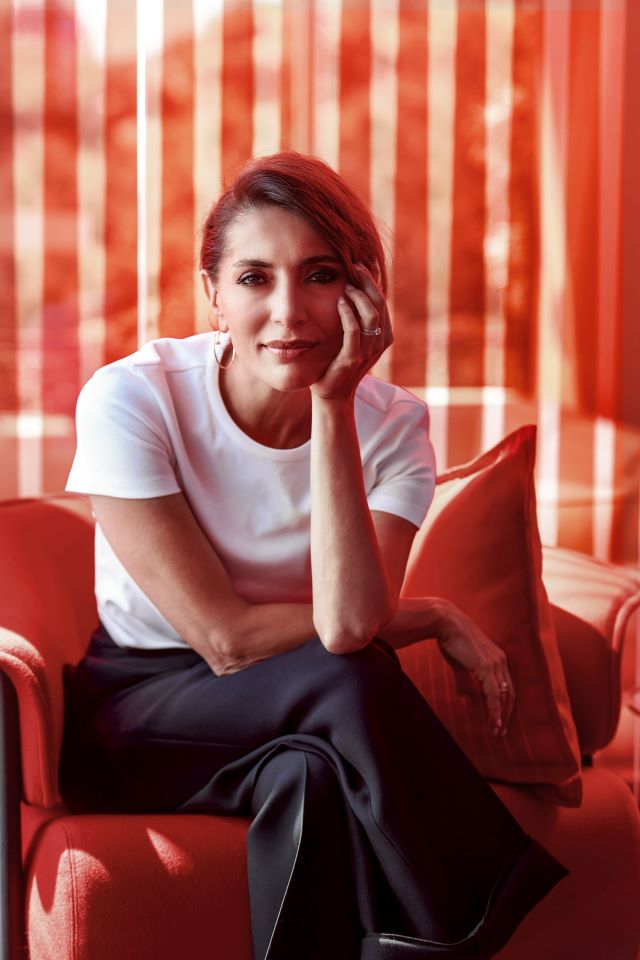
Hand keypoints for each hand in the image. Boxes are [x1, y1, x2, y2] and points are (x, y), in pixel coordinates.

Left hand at [310, 263, 392, 399]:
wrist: (332, 393)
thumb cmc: (338, 362)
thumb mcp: (353, 337)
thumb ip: (357, 318)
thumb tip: (353, 287)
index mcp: (384, 335)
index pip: (382, 301)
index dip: (372, 281)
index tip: (358, 265)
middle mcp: (380, 342)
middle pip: (380, 304)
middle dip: (367, 282)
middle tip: (354, 266)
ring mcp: (368, 351)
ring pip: (371, 315)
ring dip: (359, 296)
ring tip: (347, 285)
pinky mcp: (353, 358)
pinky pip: (354, 330)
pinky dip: (348, 313)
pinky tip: (340, 301)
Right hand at [437, 607, 514, 736]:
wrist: (446, 622)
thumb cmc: (451, 639)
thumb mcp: (461, 663)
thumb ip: (466, 679)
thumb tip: (465, 694)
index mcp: (497, 658)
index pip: (507, 687)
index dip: (504, 705)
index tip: (499, 720)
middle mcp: (501, 661)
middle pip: (510, 694)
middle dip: (506, 715)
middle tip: (501, 731)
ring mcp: (495, 663)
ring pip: (503, 696)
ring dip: (500, 716)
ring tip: (496, 731)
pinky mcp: (485, 667)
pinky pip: (493, 693)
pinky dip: (494, 709)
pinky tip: (493, 721)